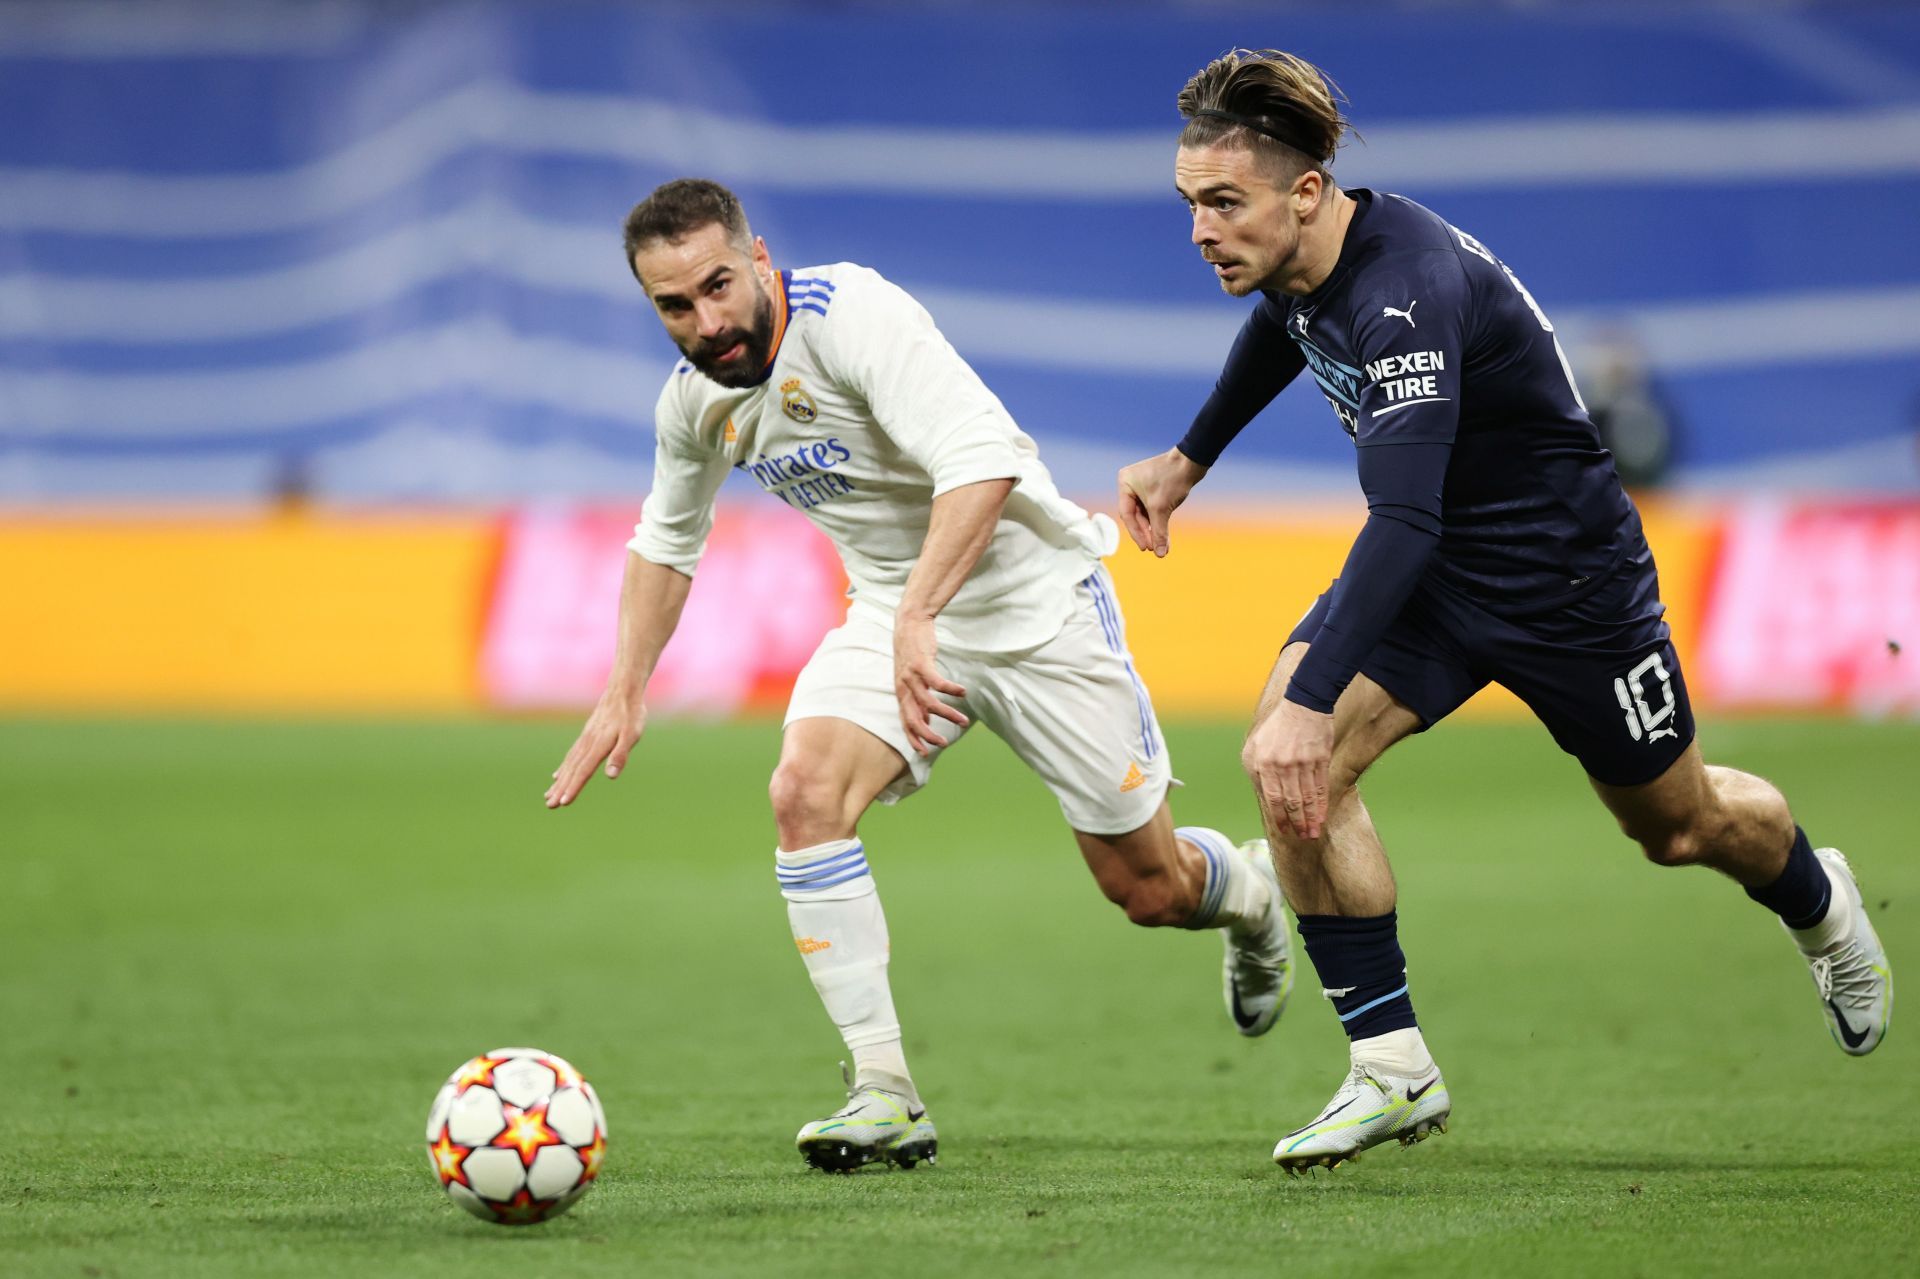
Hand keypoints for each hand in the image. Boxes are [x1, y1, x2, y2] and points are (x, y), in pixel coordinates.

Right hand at [545, 683, 647, 807]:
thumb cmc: (631, 714)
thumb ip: (621, 755)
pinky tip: (557, 776)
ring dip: (559, 781)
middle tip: (549, 805)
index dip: (574, 787)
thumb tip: (611, 776)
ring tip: (548, 796)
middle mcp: (588, 744)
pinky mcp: (586, 736)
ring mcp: (585, 740)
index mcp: (599, 746)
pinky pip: (571, 755)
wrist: (622, 690)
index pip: (584, 771)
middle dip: (561, 789)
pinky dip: (563, 768)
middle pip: (572, 770)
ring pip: (569, 764)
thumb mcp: (632, 735)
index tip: (563, 802)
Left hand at [894, 612, 967, 756]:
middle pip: (914, 718)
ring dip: (948, 714)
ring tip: (964, 721)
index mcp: (901, 694)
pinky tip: (963, 693)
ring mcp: (912, 676)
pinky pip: (938, 683)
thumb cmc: (912, 653)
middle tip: (944, 743)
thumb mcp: (911, 679)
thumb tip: (926, 719)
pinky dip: (951, 690)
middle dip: (929, 734)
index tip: (925, 753)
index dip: (914, 739)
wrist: (909, 624)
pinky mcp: (922, 664)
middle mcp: (904, 688)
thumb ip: (917, 700)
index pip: (905, 722)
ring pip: (929, 703)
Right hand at [1117, 447, 1207, 557]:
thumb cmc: (1172, 479)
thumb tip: (1160, 554)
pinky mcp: (1154, 488)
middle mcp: (1130, 483)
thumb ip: (1159, 532)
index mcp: (1125, 483)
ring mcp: (1142, 485)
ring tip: (1161, 546)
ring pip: (1145, 514)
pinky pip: (1153, 508)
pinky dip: (1159, 521)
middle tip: (1154, 549)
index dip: (1136, 533)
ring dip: (1154, 529)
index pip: (1127, 514)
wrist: (1192, 462)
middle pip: (1136, 515)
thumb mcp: (1162, 508)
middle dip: (1147, 533)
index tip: (1145, 548)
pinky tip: (1164, 536)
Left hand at [1241, 696, 1335, 839]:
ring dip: (1310, 819)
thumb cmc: (1275, 729)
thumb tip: (1264, 798)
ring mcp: (1304, 762)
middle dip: (1297, 823)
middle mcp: (1284, 765)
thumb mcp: (1254, 747)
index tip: (1283, 831)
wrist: (1303, 706)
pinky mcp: (1321, 760)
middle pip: (1292, 801)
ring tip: (1312, 834)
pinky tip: (1321, 816)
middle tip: (1301, 838)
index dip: (1278, 817)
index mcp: (1264, 763)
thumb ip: (1256, 773)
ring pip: (1308, 798)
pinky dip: (1321, 805)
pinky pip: (1320, 787)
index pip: (1272, 797)